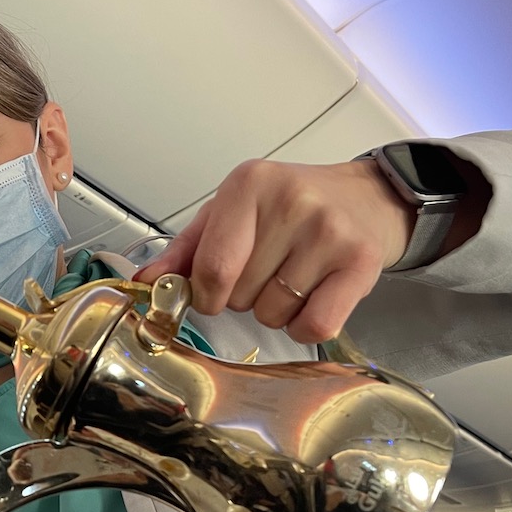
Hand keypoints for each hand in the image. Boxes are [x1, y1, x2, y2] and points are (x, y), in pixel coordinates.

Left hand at [135, 157, 417, 343]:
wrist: (367, 200)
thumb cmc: (290, 209)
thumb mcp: (231, 214)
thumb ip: (186, 250)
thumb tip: (144, 282)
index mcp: (249, 185)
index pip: (211, 268)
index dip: (207, 295)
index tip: (215, 291)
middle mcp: (291, 202)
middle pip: (241, 296)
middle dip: (245, 297)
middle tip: (271, 268)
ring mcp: (329, 232)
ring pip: (274, 315)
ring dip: (277, 311)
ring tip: (296, 276)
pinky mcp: (360, 263)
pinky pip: (314, 326)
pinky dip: (306, 327)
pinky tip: (314, 297)